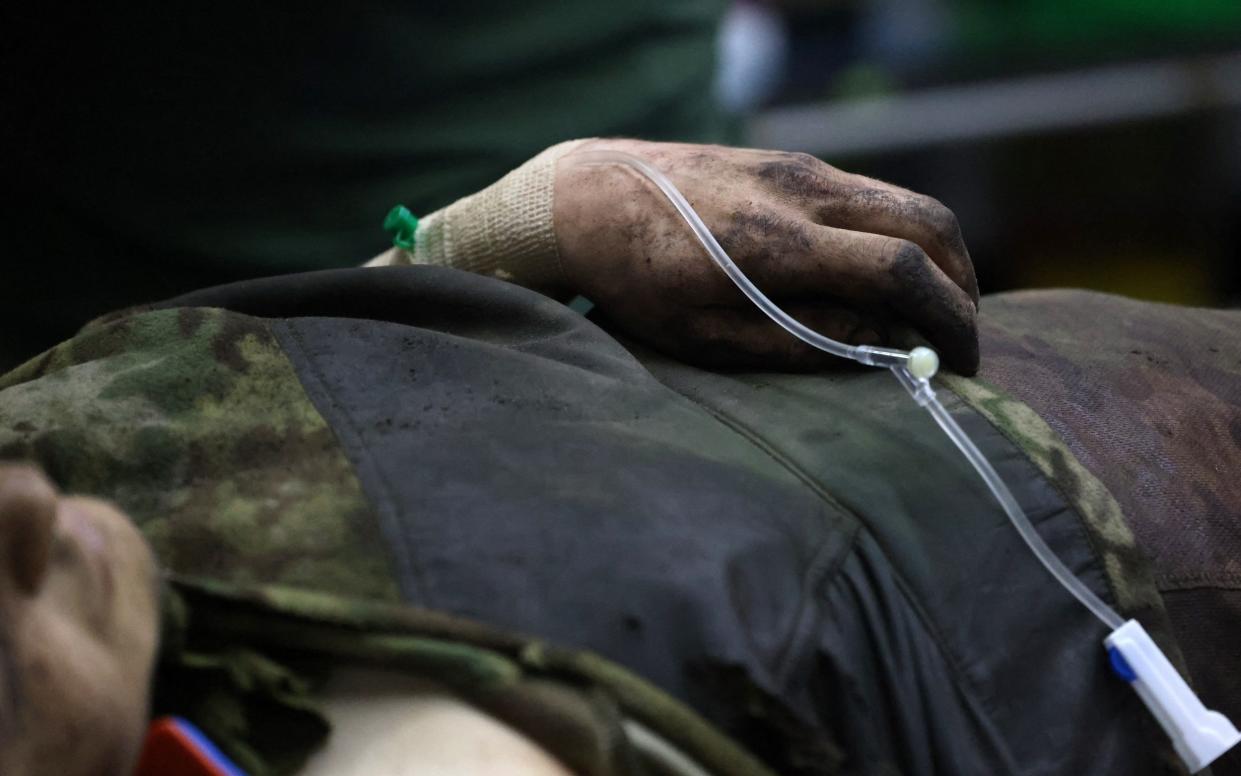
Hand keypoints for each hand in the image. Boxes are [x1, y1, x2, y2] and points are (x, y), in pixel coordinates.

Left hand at [553, 139, 979, 373]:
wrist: (587, 196)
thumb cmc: (635, 279)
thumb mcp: (704, 334)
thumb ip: (797, 343)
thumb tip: (881, 346)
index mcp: (779, 244)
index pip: (900, 269)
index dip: (948, 318)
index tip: (963, 363)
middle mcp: (804, 192)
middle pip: (928, 224)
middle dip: (963, 286)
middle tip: (962, 339)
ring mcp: (802, 169)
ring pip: (907, 202)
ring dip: (939, 258)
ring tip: (934, 311)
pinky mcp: (794, 163)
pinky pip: (874, 194)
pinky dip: (904, 235)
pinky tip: (887, 275)